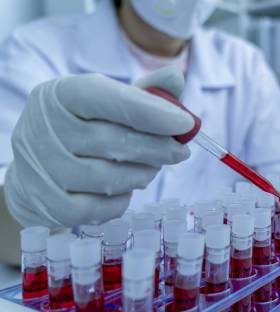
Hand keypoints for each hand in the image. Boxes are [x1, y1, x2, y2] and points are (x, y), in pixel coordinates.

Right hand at [5, 66, 192, 226]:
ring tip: (150, 168)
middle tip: (179, 152)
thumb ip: (143, 92)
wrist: (35, 169)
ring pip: (109, 179)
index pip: (110, 100)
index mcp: (60, 94)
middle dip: (157, 149)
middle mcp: (43, 128)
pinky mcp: (47, 204)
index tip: (186, 123)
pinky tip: (125, 190)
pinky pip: (98, 209)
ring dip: (142, 174)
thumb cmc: (82, 129)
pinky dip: (120, 201)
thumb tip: (175, 77)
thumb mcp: (107, 103)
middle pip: (114, 142)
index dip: (153, 112)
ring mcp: (41, 168)